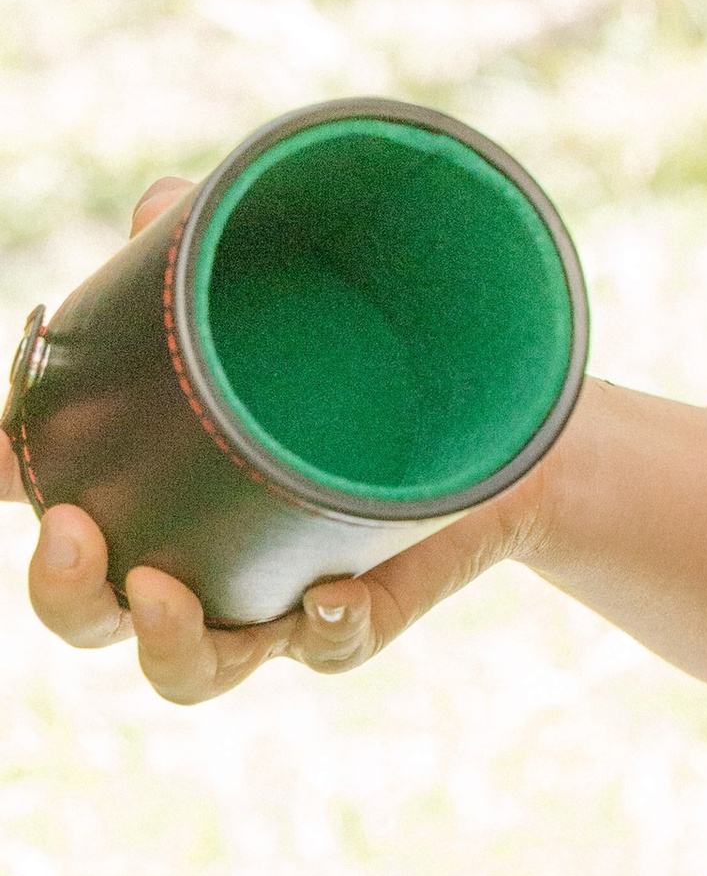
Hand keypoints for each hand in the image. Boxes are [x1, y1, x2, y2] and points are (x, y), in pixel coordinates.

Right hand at [11, 150, 552, 700]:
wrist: (489, 416)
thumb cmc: (350, 353)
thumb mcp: (279, 286)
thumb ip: (206, 244)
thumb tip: (159, 208)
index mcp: (145, 483)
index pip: (44, 487)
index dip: (7, 475)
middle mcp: (191, 555)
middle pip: (89, 611)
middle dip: (62, 591)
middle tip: (73, 534)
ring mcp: (269, 598)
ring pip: (190, 667)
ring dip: (162, 643)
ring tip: (161, 593)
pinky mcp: (355, 616)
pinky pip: (330, 646)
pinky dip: (326, 628)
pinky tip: (332, 596)